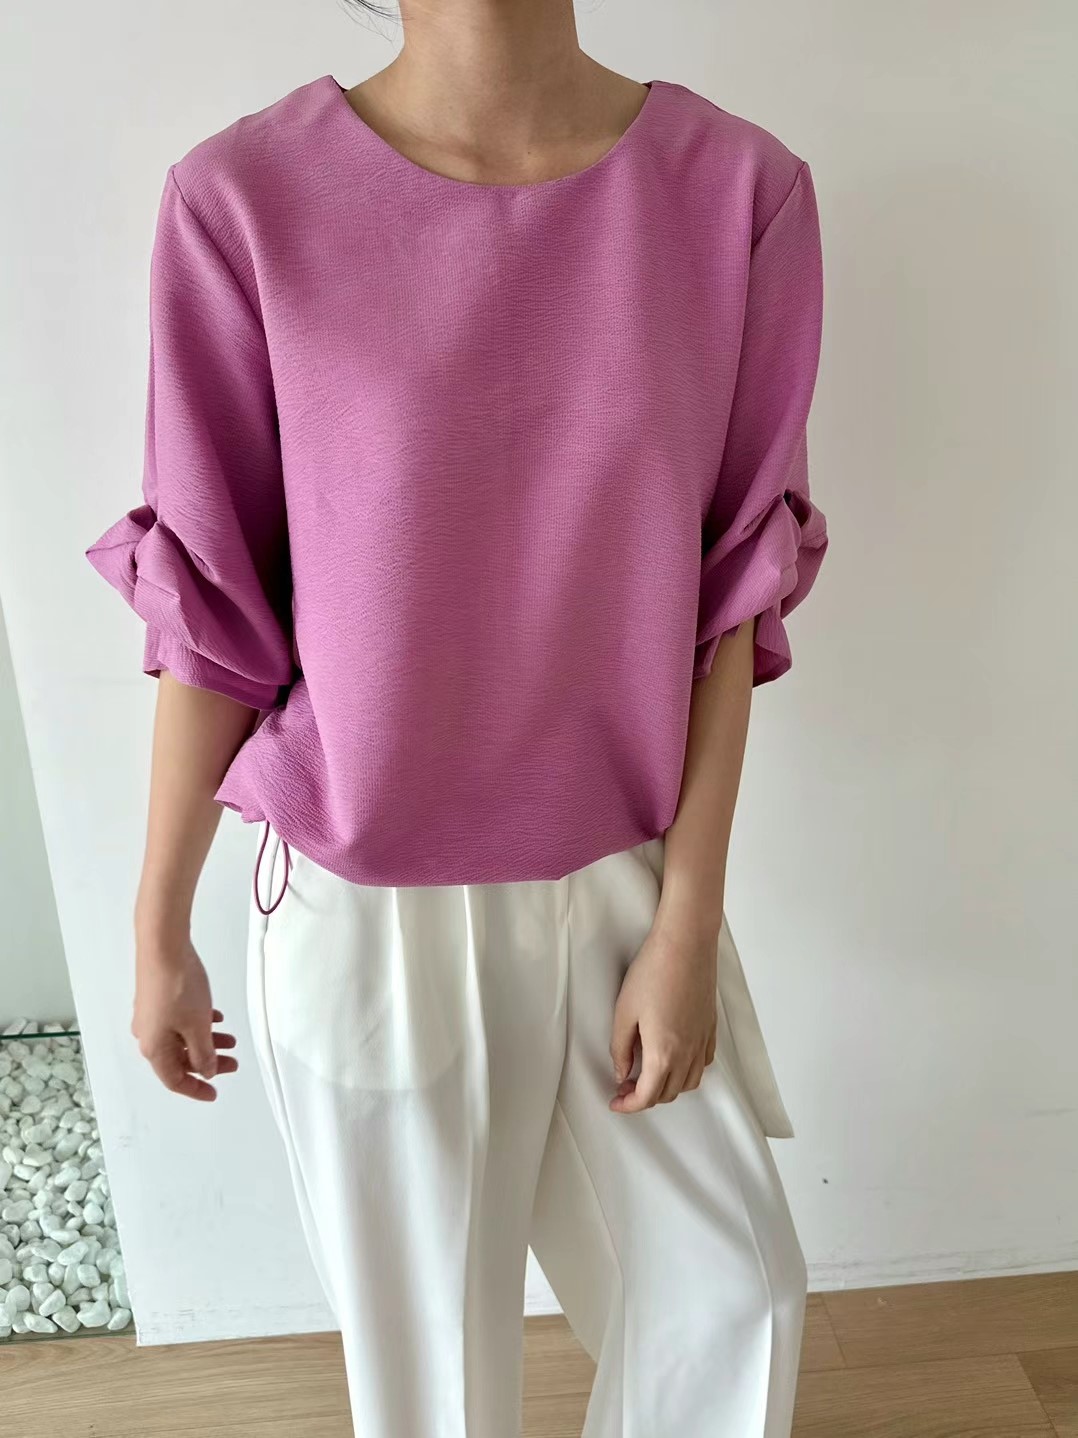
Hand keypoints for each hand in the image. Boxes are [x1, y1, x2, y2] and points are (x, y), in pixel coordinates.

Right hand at [131, 935, 237, 1100]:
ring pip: (181, 1038)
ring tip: (231, 1038)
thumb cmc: (179, 988)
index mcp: (154, 1048)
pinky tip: (216, 1017)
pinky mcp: (157, 997)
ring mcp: (151, 1015)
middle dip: (208, 1063)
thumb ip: (204, 1053)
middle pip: (179, 1059)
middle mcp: (148, 1034)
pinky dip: (197, 1024)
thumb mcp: (198, 1027)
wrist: (163, 946)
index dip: (196, 1089)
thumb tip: (207, 1071)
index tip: (215, 1093)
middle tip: (234, 1062)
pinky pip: (179, 1020)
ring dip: (206, 1041)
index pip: (174, 1080)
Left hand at [608, 920, 717, 1113]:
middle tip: (625, 1085)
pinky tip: (674, 1058)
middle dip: (645, 1097)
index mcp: (663, 1054)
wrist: (685, 944)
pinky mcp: (711, 1028)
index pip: (647, 1097)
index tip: (616, 1101)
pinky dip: (688, 1071)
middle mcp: (688, 1054)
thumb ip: (621, 1049)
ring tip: (648, 1073)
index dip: (629, 1105)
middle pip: (668, 1093)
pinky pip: (703, 1063)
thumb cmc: (652, 973)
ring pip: (688, 1082)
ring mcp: (703, 1041)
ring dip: (667, 1087)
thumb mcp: (624, 1012)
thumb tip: (622, 1073)